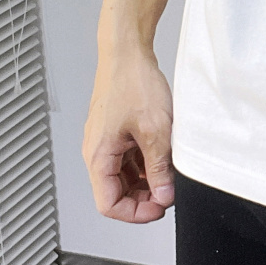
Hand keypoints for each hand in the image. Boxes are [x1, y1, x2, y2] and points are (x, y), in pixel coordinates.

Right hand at [82, 49, 174, 221]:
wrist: (127, 51)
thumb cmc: (132, 82)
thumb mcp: (155, 129)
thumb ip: (159, 167)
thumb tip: (164, 195)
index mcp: (98, 156)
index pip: (108, 204)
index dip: (135, 213)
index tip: (159, 208)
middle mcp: (97, 150)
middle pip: (115, 191)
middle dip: (142, 196)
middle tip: (168, 192)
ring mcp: (106, 139)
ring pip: (123, 174)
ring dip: (145, 178)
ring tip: (168, 170)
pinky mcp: (116, 129)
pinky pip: (127, 156)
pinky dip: (144, 160)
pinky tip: (162, 153)